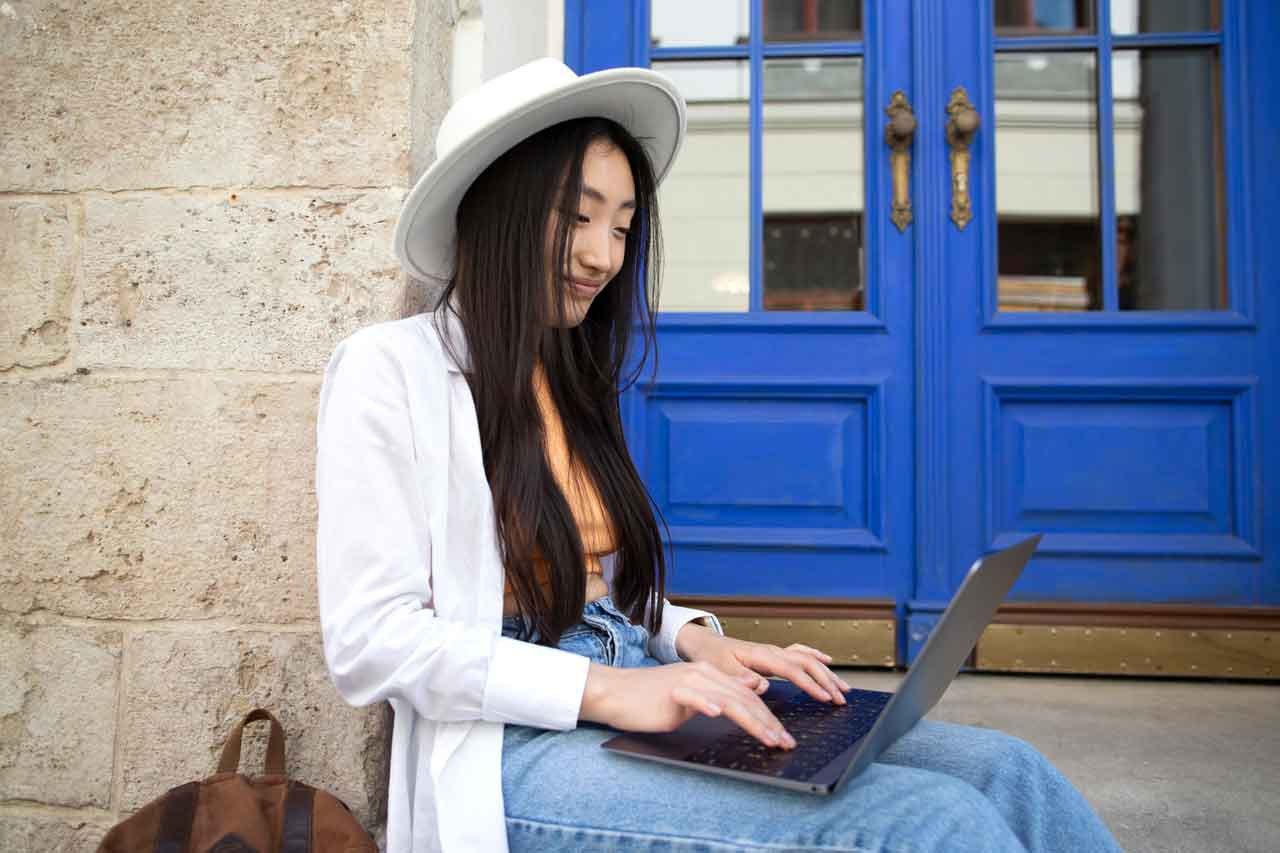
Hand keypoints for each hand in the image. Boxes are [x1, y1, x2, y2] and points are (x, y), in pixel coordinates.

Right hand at [579, 661, 797, 748]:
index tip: (782, 737)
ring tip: (768, 738)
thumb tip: (742, 696)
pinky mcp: (671, 691)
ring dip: (751, 720)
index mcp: (709, 676)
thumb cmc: (648, 700)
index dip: (768, 717)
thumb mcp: (689, 696)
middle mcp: (703, 675)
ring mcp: (688, 681)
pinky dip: (706, 705)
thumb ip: (714, 695)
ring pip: (728, 700)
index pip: (747, 696)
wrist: (615, 692)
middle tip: (785, 742)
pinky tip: (717, 714)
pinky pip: (692, 696)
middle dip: (769, 722)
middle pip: (744, 699)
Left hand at [676, 624, 851, 705]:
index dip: (810, 684)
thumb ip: (741, 679)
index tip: (825, 698)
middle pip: (806, 663)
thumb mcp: (720, 670)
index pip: (792, 669)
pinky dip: (816, 656)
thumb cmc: (711, 657)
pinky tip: (828, 661)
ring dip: (826, 672)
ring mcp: (774, 651)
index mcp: (760, 655)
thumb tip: (762, 686)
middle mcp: (771, 651)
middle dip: (826, 681)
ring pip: (807, 658)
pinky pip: (800, 652)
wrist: (705, 644)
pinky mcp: (774, 654)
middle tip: (840, 699)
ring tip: (843, 688)